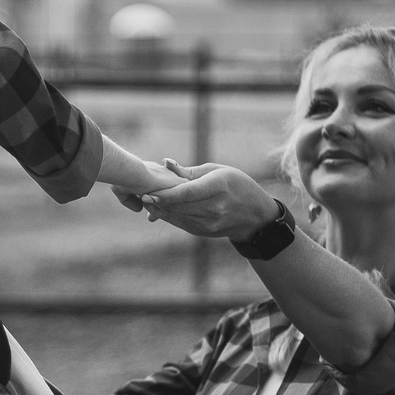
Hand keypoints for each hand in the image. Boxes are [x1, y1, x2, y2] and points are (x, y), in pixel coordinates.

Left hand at [135, 161, 282, 241]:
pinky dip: (167, 215)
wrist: (255, 216)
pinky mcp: (203, 232)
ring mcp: (209, 223)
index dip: (165, 195)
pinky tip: (156, 207)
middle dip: (157, 201)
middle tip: (139, 193)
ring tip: (144, 199)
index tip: (148, 193)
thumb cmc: (237, 185)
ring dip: (158, 208)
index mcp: (219, 187)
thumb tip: (165, 163)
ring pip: (176, 216)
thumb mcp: (219, 171)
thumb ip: (189, 171)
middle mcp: (214, 208)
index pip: (187, 193)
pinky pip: (180, 222)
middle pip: (178, 206)